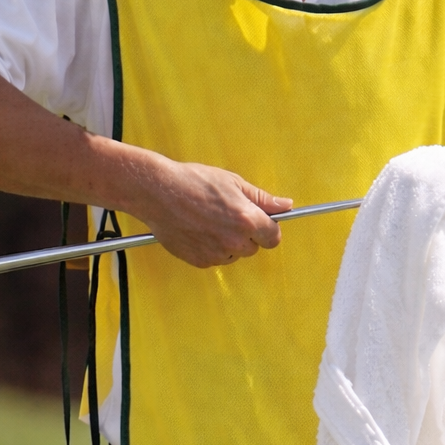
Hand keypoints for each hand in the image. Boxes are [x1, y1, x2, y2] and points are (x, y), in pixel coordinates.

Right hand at [128, 156, 293, 267]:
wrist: (157, 192)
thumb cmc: (194, 182)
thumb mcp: (233, 183)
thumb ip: (262, 199)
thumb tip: (286, 206)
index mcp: (247, 220)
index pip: (274, 237)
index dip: (268, 229)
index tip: (261, 223)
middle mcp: (234, 241)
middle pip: (254, 248)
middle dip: (246, 235)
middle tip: (227, 215)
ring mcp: (217, 254)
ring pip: (234, 255)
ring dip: (228, 243)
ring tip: (209, 220)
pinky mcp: (201, 261)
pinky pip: (215, 259)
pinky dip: (210, 248)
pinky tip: (198, 230)